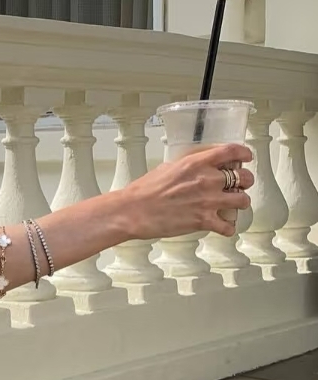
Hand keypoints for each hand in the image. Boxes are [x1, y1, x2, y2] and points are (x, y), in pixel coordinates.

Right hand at [119, 143, 254, 239]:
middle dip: (245, 181)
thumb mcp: (167, 167)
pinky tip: (223, 227)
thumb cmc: (144, 190)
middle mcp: (207, 180)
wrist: (133, 211)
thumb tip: (195, 167)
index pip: (232, 151)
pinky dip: (228, 228)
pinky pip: (228, 226)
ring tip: (233, 205)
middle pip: (244, 177)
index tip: (246, 157)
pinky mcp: (203, 221)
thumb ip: (187, 166)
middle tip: (239, 185)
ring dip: (240, 202)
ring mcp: (208, 201)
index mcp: (197, 163)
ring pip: (243, 200)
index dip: (244, 153)